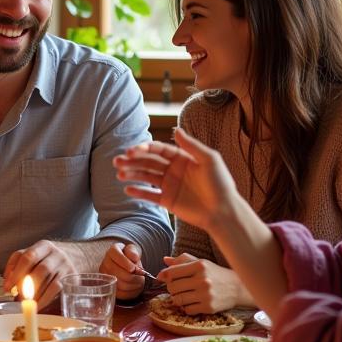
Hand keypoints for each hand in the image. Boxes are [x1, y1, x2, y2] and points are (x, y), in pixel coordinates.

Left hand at [3, 240, 75, 309]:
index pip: (28, 257)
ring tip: (26, 303)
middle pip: (41, 269)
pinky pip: (57, 290)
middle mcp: (56, 254)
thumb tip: (7, 283)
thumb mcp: (33, 254)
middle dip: (27, 286)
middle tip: (18, 297)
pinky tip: (37, 305)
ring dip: (36, 295)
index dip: (16, 273)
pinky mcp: (73, 278)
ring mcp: (66, 266)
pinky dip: (45, 299)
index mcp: (43, 246)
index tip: (8, 288)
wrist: (76, 256)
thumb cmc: (48, 258)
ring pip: (51, 281)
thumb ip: (17, 264)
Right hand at [100, 242, 144, 299]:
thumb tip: (135, 257)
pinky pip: (119, 293)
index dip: (125, 263)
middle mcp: (105, 263)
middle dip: (130, 276)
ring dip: (132, 285)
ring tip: (139, 282)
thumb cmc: (130, 257)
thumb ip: (133, 251)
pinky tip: (135, 287)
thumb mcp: (133, 250)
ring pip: (118, 283)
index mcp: (112, 252)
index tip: (134, 268)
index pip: (116, 256)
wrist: (127, 265)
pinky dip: (130, 291)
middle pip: (115, 271)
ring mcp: (105, 276)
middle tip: (141, 277)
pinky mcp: (109, 287)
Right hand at [115, 128, 238, 233]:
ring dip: (132, 174)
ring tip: (119, 174)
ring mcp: (169, 185)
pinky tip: (127, 189)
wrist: (223, 212)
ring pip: (146, 177)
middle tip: (117, 160)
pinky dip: (138, 192)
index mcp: (182, 158)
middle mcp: (173, 170)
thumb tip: (175, 128)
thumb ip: (191, 145)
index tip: (132, 150)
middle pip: (149, 162)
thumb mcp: (209, 160)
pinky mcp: (168, 201)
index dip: (145, 149)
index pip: (159, 150)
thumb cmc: (220, 184)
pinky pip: (150, 196)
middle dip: (133, 161)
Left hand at [158, 253, 244, 313]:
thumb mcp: (200, 263)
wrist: (237, 288)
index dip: (166, 276)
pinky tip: (193, 302)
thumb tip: (163, 264)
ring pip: (177, 300)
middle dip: (172, 288)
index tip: (168, 278)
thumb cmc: (214, 273)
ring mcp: (206, 294)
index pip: (171, 272)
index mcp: (199, 265)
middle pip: (172, 287)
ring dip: (178, 298)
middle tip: (178, 287)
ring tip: (184, 295)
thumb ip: (180, 261)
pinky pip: (187, 310)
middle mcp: (202, 279)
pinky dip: (187, 307)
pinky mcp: (209, 307)